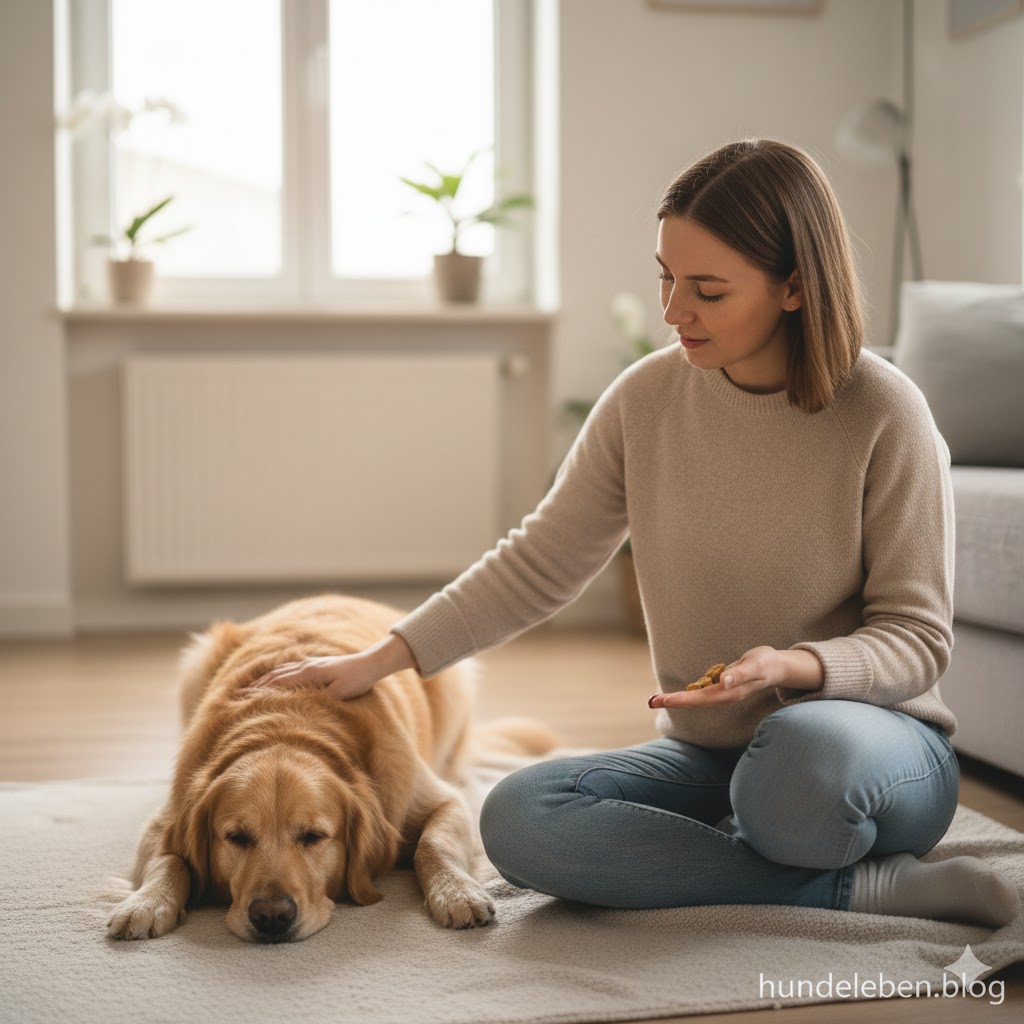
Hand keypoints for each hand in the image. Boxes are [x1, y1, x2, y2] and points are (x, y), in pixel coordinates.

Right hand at [245, 633, 416, 701]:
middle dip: (257, 684)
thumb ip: (321, 698)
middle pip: (276, 674)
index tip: (243, 697)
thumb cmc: (357, 679)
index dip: (260, 690)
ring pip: (282, 670)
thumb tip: (303, 705)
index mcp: (309, 673)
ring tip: (252, 685)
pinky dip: (278, 673)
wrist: (371, 663)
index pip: (278, 682)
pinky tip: (277, 676)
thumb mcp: (340, 692)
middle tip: (239, 693)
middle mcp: (306, 665)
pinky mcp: (317, 664)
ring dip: (266, 677)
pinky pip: (291, 668)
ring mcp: (311, 663)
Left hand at [647, 646, 821, 709]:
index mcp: (729, 692)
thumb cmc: (767, 664)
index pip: (700, 699)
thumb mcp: (756, 666)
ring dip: (677, 699)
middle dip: (672, 701)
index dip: (680, 700)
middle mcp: (724, 695)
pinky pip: (702, 693)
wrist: (779, 668)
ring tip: (657, 699)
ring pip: (696, 699)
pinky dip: (687, 694)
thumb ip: (740, 674)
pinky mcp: (723, 687)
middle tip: (651, 702)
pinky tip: (676, 695)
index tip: (663, 700)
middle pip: (694, 701)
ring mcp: (723, 693)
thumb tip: (724, 681)